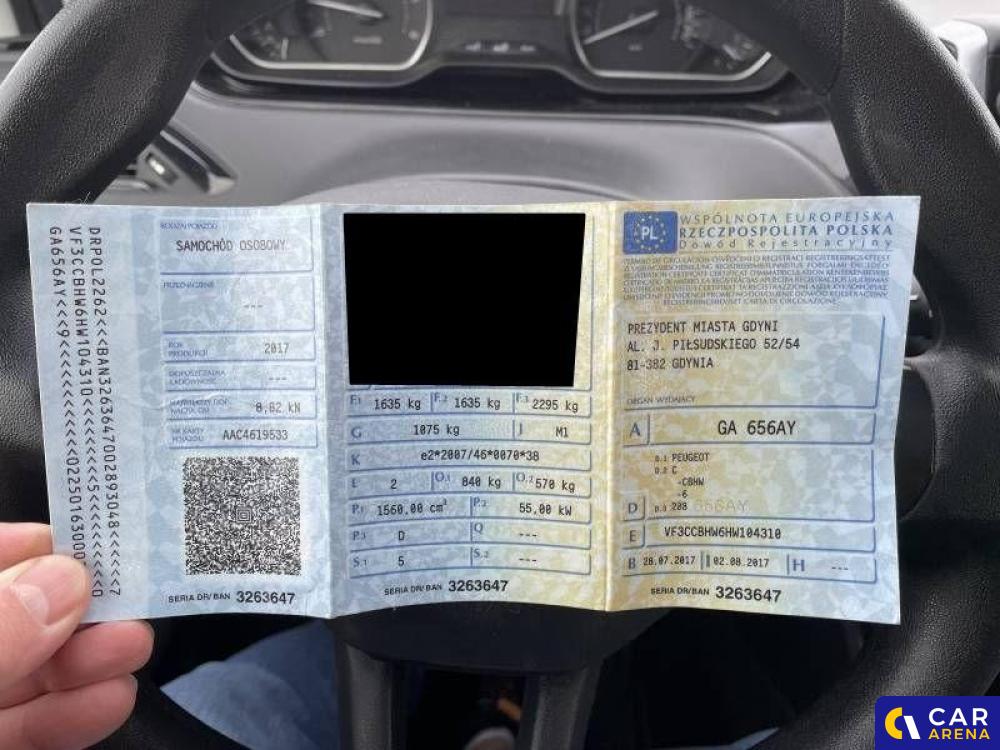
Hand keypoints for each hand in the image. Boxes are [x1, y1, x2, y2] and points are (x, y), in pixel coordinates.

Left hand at [0, 523, 152, 749]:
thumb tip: (63, 579)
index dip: (24, 546)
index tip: (85, 536)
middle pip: (12, 616)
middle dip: (74, 605)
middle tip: (130, 595)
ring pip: (26, 673)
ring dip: (87, 659)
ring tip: (133, 647)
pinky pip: (28, 730)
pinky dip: (73, 714)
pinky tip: (112, 699)